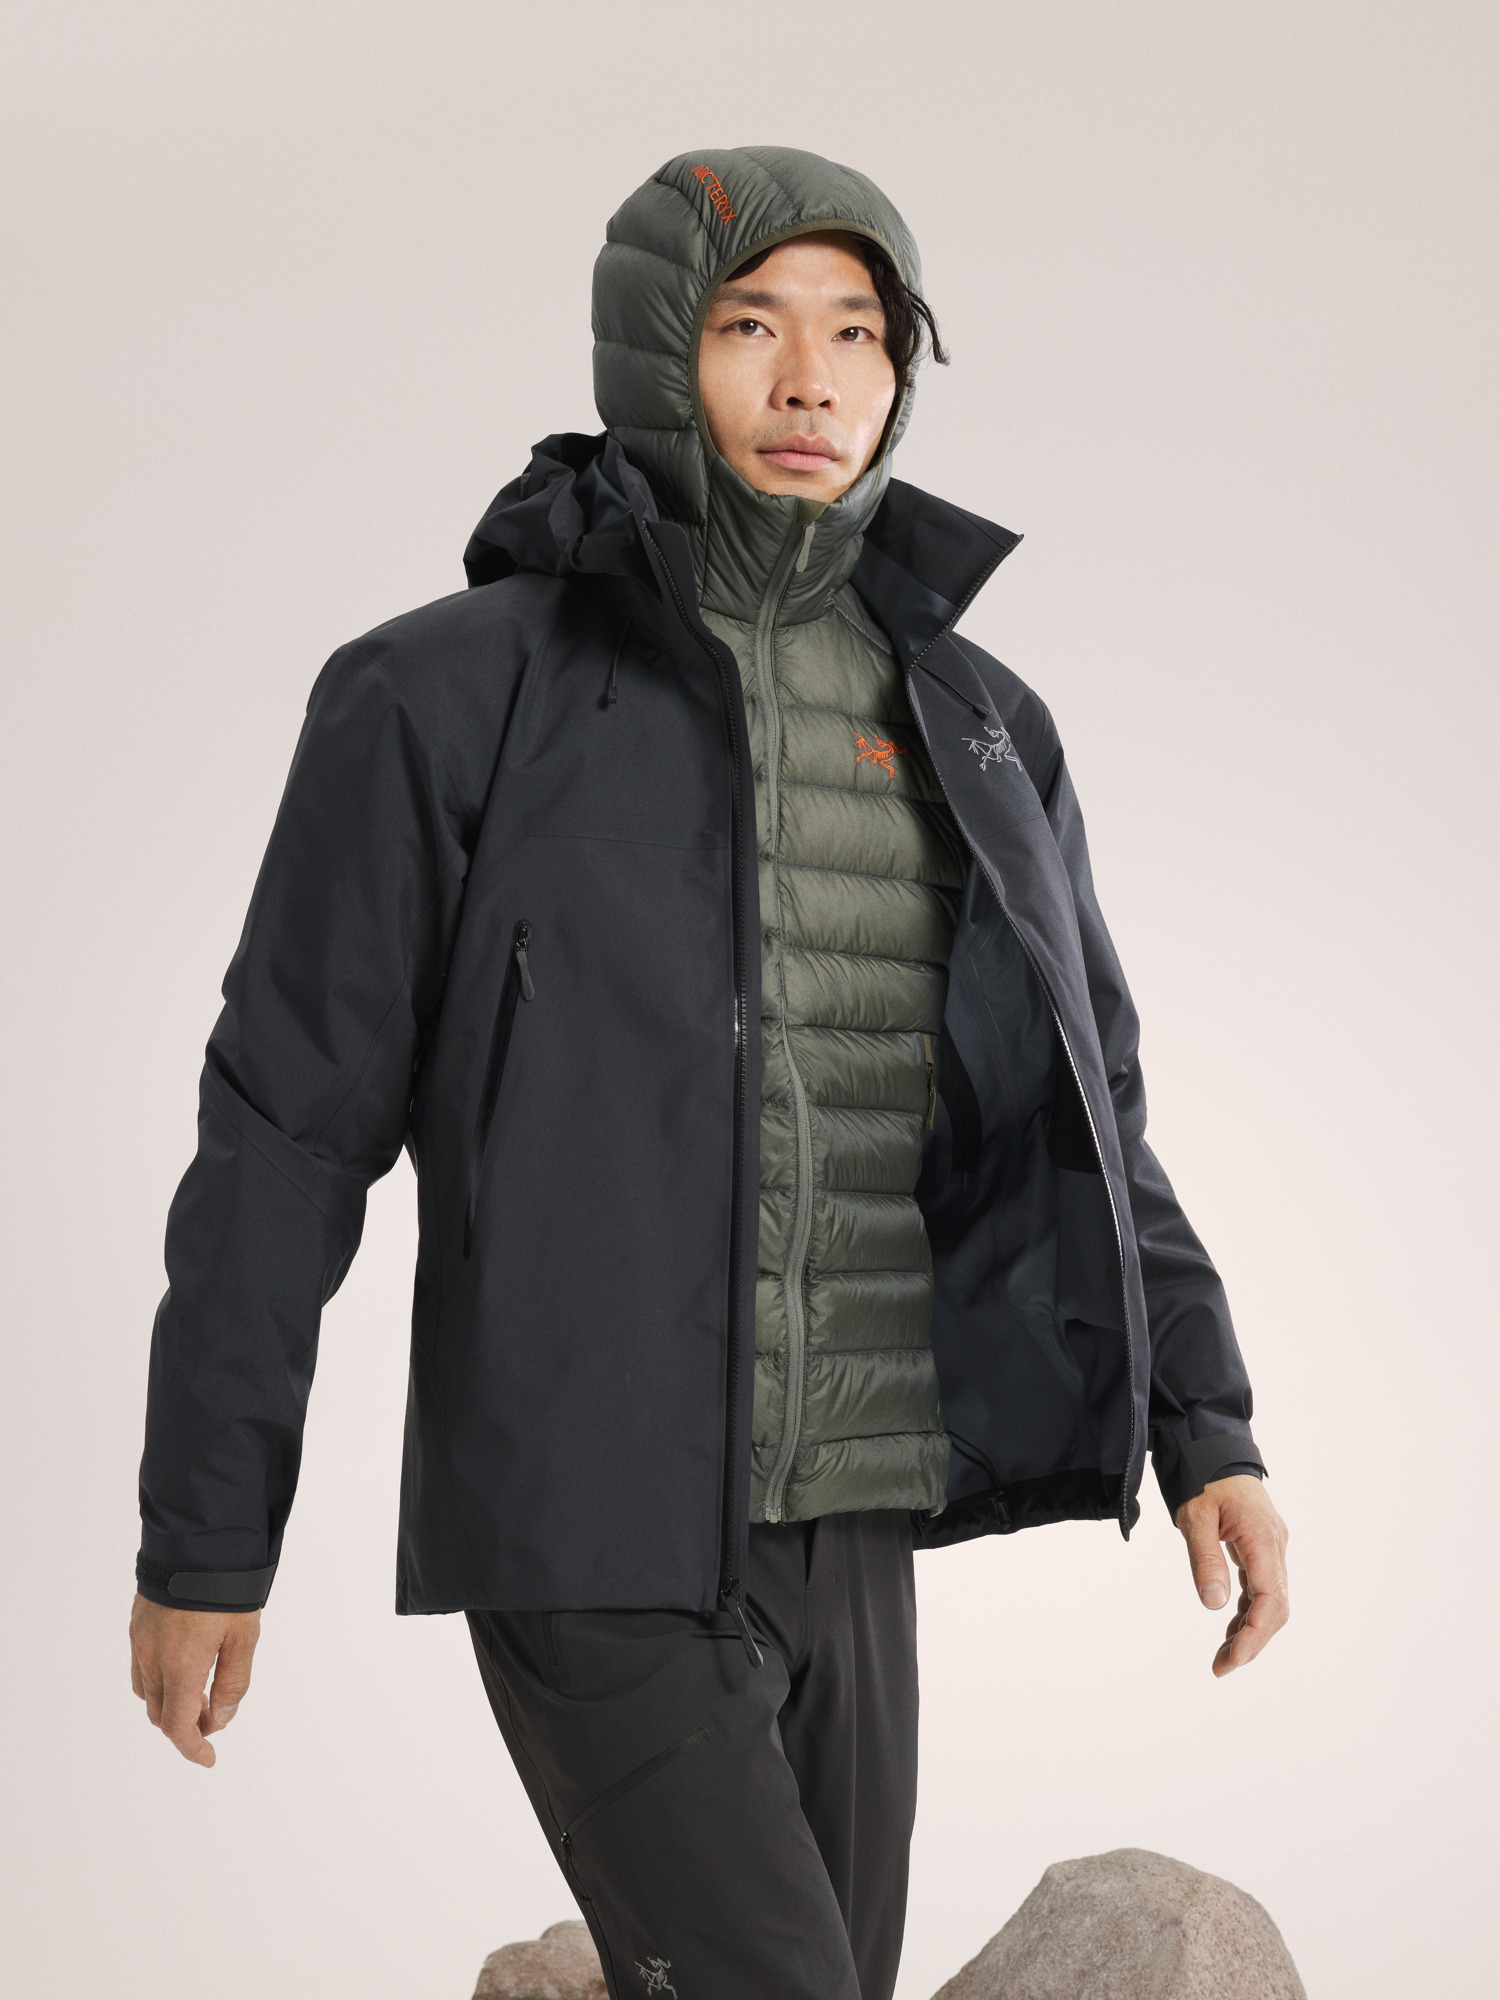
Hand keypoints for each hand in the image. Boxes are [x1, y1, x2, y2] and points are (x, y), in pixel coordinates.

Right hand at [129, 1593, 260, 1765]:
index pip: (177, 1726)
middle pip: (160, 1714)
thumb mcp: (244, 1636)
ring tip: (201, 1691)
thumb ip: (232, 1683)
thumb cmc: (227, 1587)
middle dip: (184, 1725)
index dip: (192, 1748)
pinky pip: (140, 1668)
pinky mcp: (136, 1624)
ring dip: (170, 1703)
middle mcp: (152, 1658)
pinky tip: (181, 1667)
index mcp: (180, 1665)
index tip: (208, 1757)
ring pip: (147, 1693)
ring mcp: (140, 1640)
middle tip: (212, 1716)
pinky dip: (158, 1681)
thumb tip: (219, 1721)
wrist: (197, 1539)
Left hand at [1174, 1474, 1288, 1676]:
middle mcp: (1275, 1545)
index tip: (1232, 1660)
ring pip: (1270, 1599)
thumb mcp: (1195, 1515)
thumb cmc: (1200, 1474)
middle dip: (1252, 1641)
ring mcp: (1270, 1545)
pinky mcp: (1260, 1545)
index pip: (1270, 1599)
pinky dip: (1247, 1610)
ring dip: (1250, 1630)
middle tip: (1221, 1666)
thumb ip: (1205, 1558)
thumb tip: (1214, 1604)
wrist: (1211, 1444)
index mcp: (1263, 1538)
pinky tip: (1229, 1628)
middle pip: (1276, 1606)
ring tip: (1222, 1657)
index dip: (1255, 1635)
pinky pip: (1261, 1586)